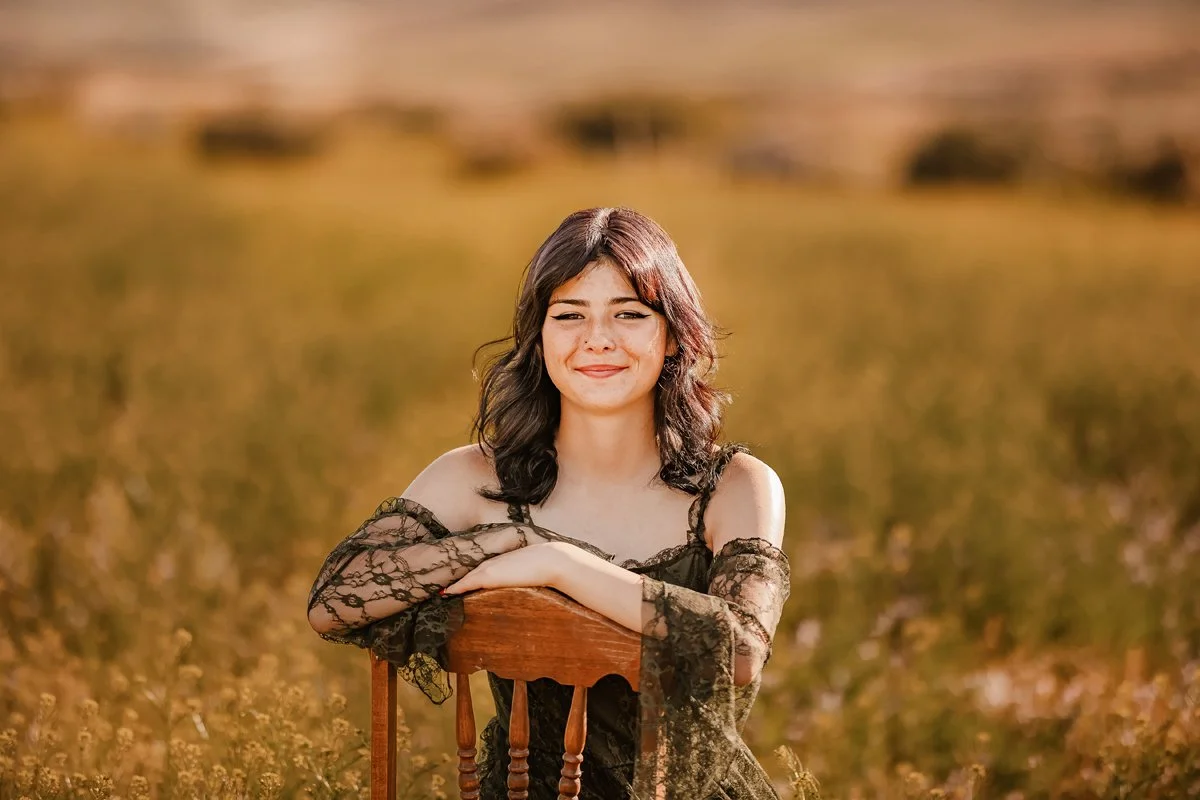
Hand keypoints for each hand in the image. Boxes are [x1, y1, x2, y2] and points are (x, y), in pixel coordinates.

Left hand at [441, 541, 574, 595]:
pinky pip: (468, 583)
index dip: (465, 575)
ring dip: (452, 583)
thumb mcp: (530, 568)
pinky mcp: (489, 575)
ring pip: (465, 576)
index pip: (478, 568)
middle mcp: (491, 562)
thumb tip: (524, 580)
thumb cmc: (545, 565)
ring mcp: (489, 567)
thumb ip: (521, 573)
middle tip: (439, 585)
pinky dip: (456, 588)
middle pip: (467, 570)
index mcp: (500, 560)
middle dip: (454, 577)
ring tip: (438, 590)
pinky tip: (446, 593)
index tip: (454, 582)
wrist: (550, 560)